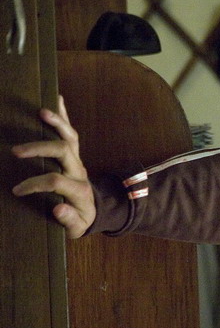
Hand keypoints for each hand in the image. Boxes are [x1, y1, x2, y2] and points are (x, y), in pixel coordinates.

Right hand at [12, 96, 95, 238]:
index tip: (17, 190)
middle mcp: (79, 171)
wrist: (95, 211)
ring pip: (70, 137)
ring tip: (41, 111)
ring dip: (57, 123)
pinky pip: (70, 132)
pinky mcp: (74, 154)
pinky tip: (56, 99)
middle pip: (63, 151)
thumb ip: (69, 220)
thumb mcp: (77, 228)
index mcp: (79, 189)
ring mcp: (77, 160)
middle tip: (16, 151)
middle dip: (40, 148)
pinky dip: (64, 116)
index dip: (35, 184)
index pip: (56, 181)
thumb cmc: (81, 220)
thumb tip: (58, 209)